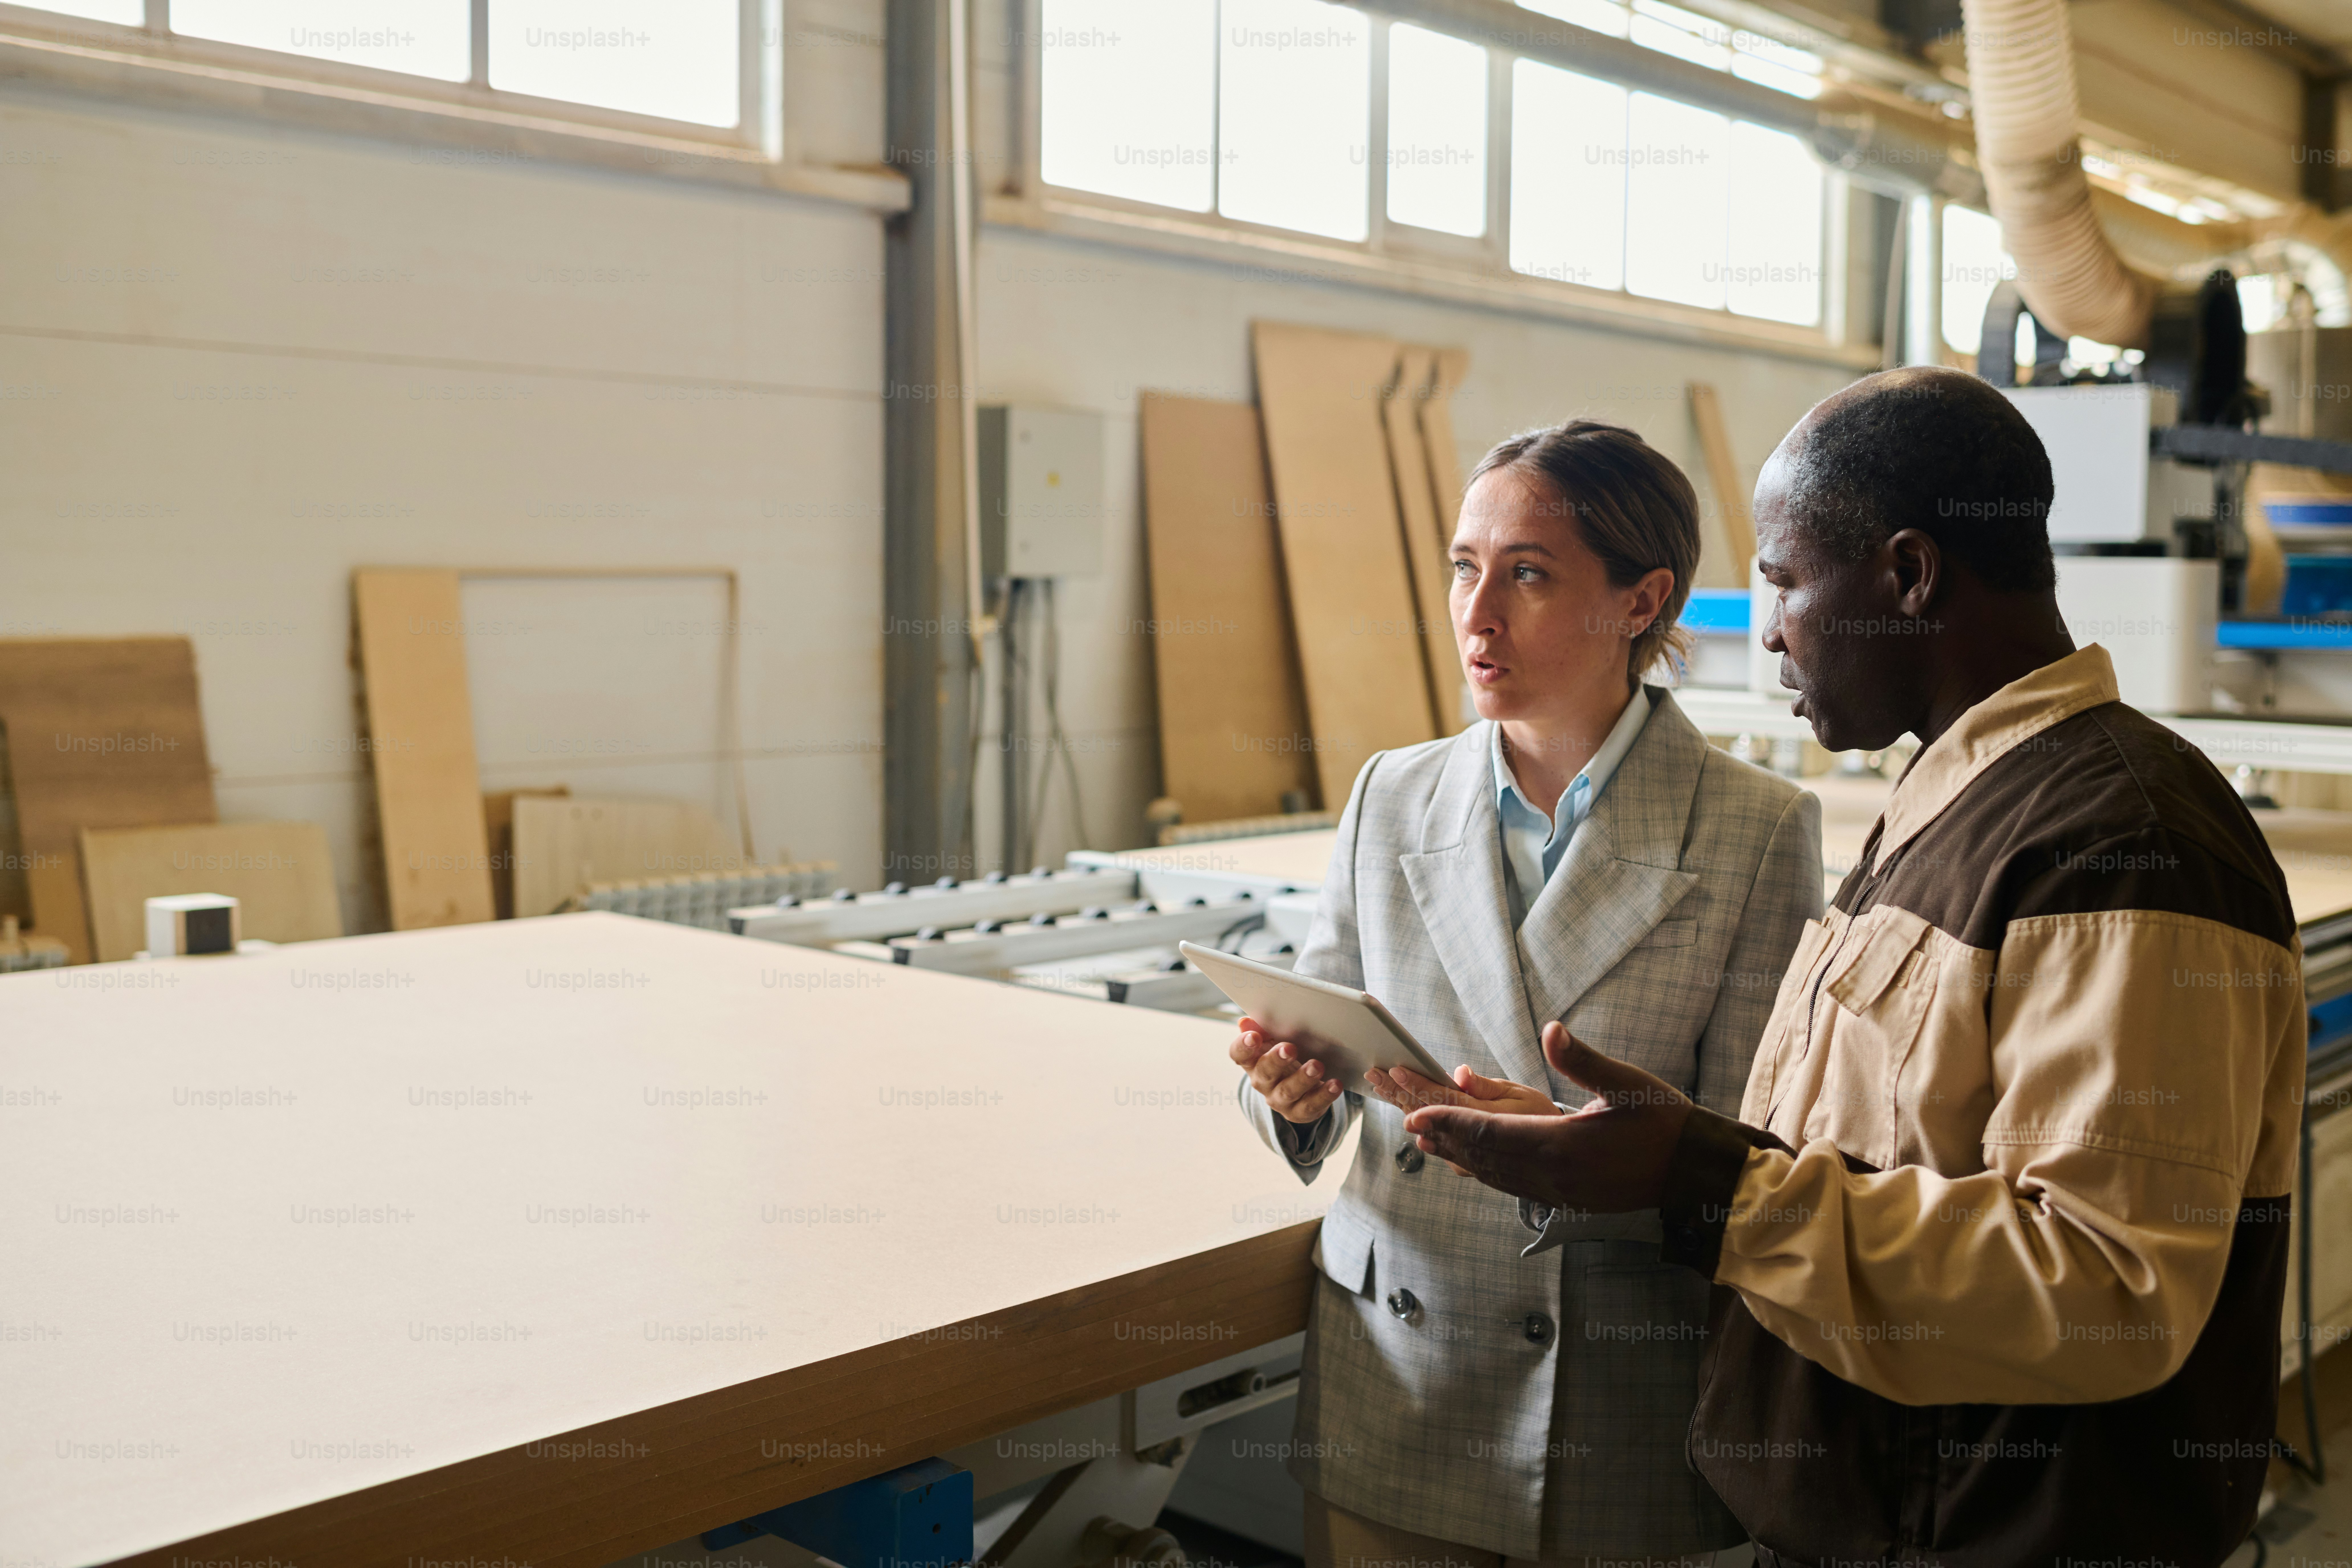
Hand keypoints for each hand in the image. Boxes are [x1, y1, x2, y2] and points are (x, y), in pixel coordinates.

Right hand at [1230, 1015, 1345, 1124]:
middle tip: (1289, 1048)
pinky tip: (1334, 1084)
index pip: (1239, 1055)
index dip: (1243, 1047)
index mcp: (1253, 1062)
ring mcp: (1279, 1100)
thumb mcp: (1273, 1044)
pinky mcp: (1299, 1112)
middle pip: (1264, 1073)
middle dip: (1276, 1060)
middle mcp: (1262, 1082)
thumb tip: (1246, 1021)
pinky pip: (1310, 1106)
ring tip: (1316, 1066)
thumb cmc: (1283, 1061)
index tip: (1254, 1036)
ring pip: (1288, 1091)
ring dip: (1302, 1078)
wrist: (1297, 1092)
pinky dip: (1324, 1095)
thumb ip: (1262, 1030)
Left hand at [1402, 1023, 1691, 1212]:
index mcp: (1562, 1145)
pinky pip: (1514, 1187)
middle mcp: (1553, 1174)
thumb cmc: (1665, 1124)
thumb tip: (1551, 1030)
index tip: (1416, 1113)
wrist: (1694, 1174)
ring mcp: (1559, 1191)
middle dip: (1445, 1137)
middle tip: (1409, 1122)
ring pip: (1495, 1176)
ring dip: (1461, 1157)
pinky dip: (1486, 1173)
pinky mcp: (1568, 1199)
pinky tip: (1476, 1165)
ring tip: (1430, 1142)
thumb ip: (1584, 1061)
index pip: (1490, 1133)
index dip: (1450, 1121)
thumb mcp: (1628, 1085)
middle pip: (1484, 1156)